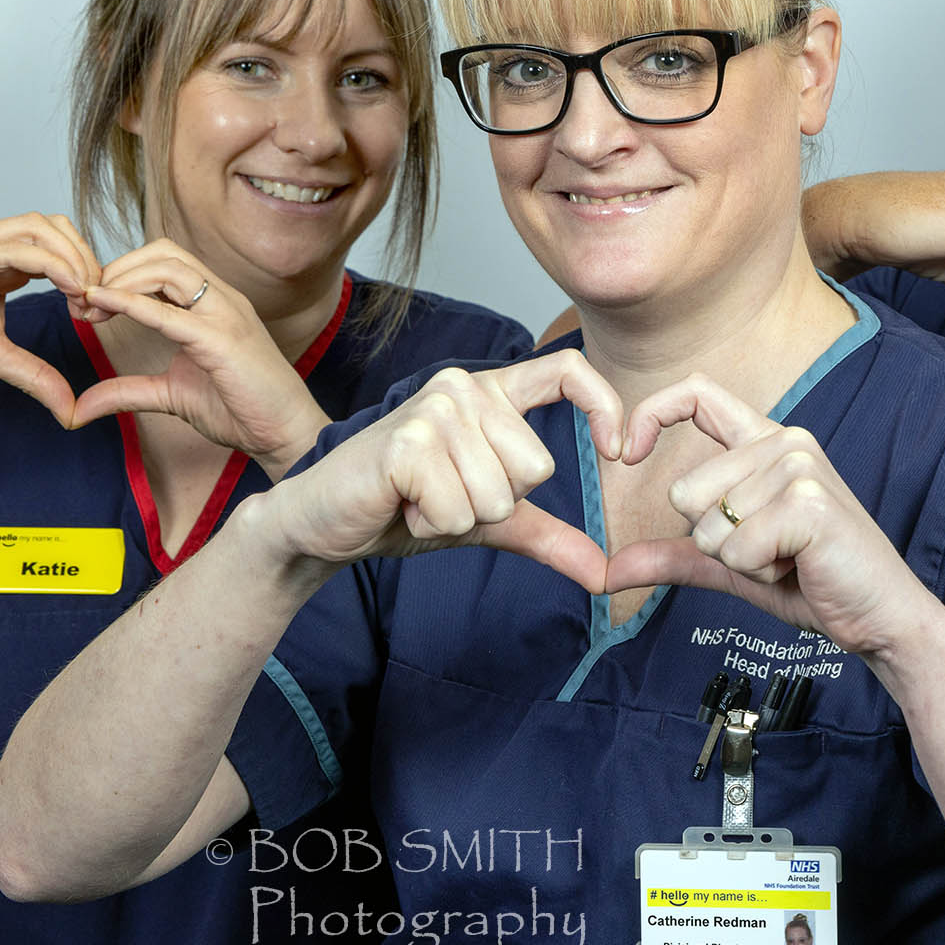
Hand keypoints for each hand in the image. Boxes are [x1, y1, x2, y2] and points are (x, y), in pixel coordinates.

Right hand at [0, 214, 102, 420]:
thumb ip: (33, 373)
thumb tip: (69, 408)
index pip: (57, 242)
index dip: (85, 268)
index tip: (96, 308)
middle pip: (56, 225)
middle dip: (86, 257)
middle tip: (97, 299)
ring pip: (41, 227)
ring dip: (74, 258)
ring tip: (84, 296)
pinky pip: (17, 248)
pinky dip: (54, 265)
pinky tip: (70, 289)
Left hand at [70, 242, 327, 471]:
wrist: (285, 432)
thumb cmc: (242, 410)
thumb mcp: (172, 395)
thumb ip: (130, 391)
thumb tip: (82, 406)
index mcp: (215, 306)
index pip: (165, 262)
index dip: (123, 274)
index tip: (90, 304)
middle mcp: (222, 300)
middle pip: (163, 253)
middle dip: (117, 269)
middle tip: (85, 302)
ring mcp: (225, 316)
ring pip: (167, 267)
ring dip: (121, 280)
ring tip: (92, 306)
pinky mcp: (222, 341)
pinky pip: (169, 312)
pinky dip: (130, 303)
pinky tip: (102, 306)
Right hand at [257, 352, 624, 586]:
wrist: (323, 524)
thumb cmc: (404, 508)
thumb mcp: (489, 520)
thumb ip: (551, 536)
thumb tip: (608, 574)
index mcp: (491, 391)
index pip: (568, 370)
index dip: (605, 407)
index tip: (620, 453)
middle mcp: (465, 385)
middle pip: (536, 468)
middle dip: (495, 504)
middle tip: (444, 494)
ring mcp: (434, 408)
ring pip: (499, 496)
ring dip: (459, 518)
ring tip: (419, 500)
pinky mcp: (408, 442)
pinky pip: (461, 511)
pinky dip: (433, 525)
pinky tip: (402, 506)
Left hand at [591, 374, 934, 656]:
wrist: (882, 615)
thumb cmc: (814, 582)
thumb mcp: (733, 565)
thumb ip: (675, 556)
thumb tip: (606, 572)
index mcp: (767, 441)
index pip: (696, 393)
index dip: (650, 414)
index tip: (625, 452)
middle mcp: (784, 442)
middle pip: (685, 491)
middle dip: (714, 541)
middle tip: (770, 549)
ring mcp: (799, 467)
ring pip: (709, 526)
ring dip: (740, 561)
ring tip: (790, 558)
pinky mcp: (808, 503)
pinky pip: (736, 550)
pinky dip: (759, 572)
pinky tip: (801, 566)